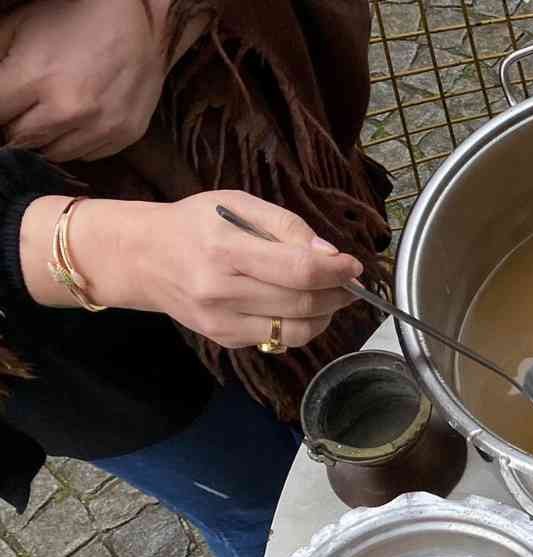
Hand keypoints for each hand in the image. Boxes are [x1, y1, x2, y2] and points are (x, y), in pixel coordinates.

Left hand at [0, 0, 187, 161]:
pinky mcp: (125, 135)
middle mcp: (70, 110)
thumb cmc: (71, 18)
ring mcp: (101, 126)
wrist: (136, 21)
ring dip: (46, 137)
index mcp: (36, 78)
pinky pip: (87, 155)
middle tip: (23, 107)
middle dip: (16, 125)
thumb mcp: (16, 27)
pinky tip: (79, 117)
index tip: (5, 103)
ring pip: (53, 154)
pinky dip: (76, 141)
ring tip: (51, 112)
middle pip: (21, 141)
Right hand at [60, 191, 363, 348]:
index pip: (299, 271)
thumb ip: (286, 226)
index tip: (354, 266)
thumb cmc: (194, 224)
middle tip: (349, 281)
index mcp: (226, 250)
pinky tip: (299, 306)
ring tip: (330, 295)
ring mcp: (222, 322)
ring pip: (297, 330)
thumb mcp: (238, 204)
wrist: (141, 257)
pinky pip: (279, 339)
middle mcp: (222, 292)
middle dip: (337, 293)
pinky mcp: (225, 339)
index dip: (337, 272)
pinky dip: (300, 325)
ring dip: (326, 315)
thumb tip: (329, 254)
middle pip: (303, 303)